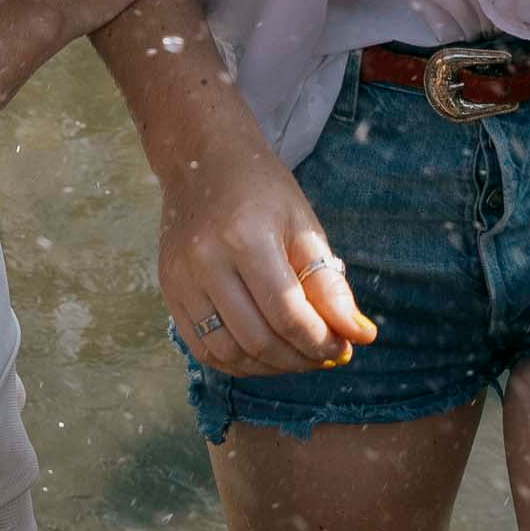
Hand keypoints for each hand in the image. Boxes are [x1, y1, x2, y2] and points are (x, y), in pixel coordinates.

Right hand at [160, 143, 376, 377]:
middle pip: (257, 339)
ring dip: (270, 367)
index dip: (321, 341)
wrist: (201, 163)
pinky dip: (237, 362)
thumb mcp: (304, 227)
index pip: (287, 313)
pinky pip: (202, 348)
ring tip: (298, 356)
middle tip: (326, 356)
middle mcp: (205, 262)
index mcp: (245, 238)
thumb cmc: (262, 190)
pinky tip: (263, 354)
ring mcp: (180, 280)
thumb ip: (329, 285)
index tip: (344, 347)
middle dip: (300, 358)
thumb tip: (360, 335)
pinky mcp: (169, 292)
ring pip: (228, 352)